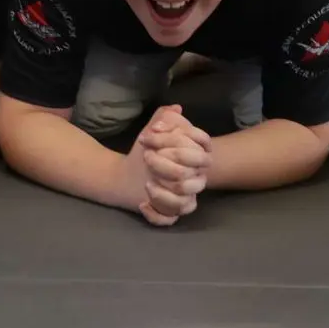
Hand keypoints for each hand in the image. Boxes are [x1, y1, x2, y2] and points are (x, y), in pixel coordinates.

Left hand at [129, 104, 211, 225]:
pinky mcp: (172, 213)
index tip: (151, 134)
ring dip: (163, 193)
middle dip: (167, 166)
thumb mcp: (154, 129)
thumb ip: (164, 117)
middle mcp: (197, 177)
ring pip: (185, 201)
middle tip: (147, 158)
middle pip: (190, 174)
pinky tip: (143, 203)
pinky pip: (171, 219)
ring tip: (147, 184)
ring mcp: (186, 197)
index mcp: (197, 155)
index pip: (201, 146)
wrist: (128, 175)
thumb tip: (175, 108)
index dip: (175, 139)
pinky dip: (156, 213)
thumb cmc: (148, 150)